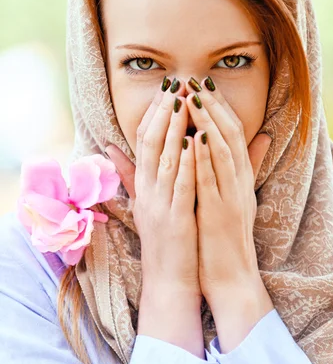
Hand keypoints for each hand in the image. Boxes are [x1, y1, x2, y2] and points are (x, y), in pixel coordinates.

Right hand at [105, 79, 201, 301]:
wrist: (167, 281)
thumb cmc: (163, 240)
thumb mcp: (144, 204)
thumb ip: (130, 175)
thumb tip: (111, 148)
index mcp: (144, 186)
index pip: (143, 141)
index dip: (153, 113)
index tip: (165, 89)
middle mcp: (147, 191)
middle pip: (150, 143)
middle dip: (162, 111)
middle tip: (174, 83)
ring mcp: (159, 204)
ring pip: (162, 158)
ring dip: (172, 128)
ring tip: (182, 100)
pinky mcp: (176, 218)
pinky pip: (179, 185)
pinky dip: (184, 162)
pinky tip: (191, 140)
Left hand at [186, 76, 272, 309]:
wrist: (232, 277)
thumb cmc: (226, 238)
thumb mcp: (237, 199)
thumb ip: (242, 169)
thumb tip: (260, 138)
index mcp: (239, 178)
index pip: (233, 134)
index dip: (219, 107)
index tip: (204, 84)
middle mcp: (238, 182)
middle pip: (230, 135)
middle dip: (213, 106)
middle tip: (197, 79)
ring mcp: (230, 196)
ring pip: (223, 152)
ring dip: (209, 123)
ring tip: (195, 97)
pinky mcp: (219, 213)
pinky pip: (212, 181)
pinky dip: (205, 158)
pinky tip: (196, 137)